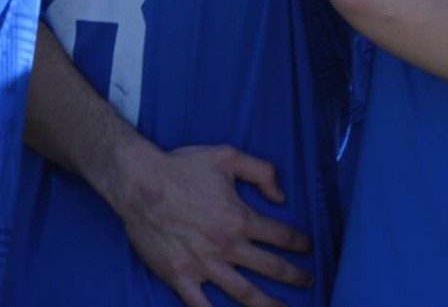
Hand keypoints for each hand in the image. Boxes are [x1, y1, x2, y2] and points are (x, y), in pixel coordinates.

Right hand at [113, 144, 313, 306]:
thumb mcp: (229, 157)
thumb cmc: (183, 167)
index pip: (281, 236)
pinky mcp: (179, 277)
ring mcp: (203, 265)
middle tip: (308, 280)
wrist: (139, 184)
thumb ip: (262, 171)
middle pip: (271, 268)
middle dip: (295, 276)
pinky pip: (201, 306)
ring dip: (268, 304)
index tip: (308, 248)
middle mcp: (226, 246)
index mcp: (240, 218)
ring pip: (244, 293)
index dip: (300, 243)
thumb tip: (281, 196)